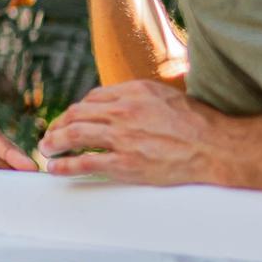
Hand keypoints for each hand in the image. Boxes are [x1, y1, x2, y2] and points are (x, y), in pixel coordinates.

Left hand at [38, 80, 228, 185]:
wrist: (216, 146)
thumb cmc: (200, 123)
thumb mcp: (168, 97)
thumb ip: (144, 98)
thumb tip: (129, 102)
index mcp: (135, 92)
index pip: (94, 97)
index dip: (77, 109)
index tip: (71, 119)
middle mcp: (124, 111)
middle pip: (77, 113)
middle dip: (59, 124)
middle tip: (50, 134)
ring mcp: (122, 137)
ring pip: (74, 135)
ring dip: (54, 142)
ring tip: (46, 149)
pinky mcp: (125, 163)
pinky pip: (85, 163)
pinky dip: (65, 166)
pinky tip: (55, 169)